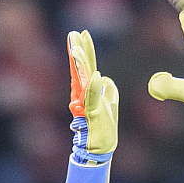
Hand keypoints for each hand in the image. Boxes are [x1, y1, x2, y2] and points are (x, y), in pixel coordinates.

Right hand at [67, 30, 118, 154]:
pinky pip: (92, 99)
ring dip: (81, 65)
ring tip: (76, 49)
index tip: (82, 33)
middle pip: (82, 70)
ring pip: (83, 82)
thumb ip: (107, 91)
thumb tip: (105, 78)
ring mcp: (86, 105)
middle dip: (78, 51)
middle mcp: (85, 96)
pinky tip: (96, 75)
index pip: (88, 67)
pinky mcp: (91, 115)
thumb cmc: (104, 130)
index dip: (86, 51)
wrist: (101, 149)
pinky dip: (94, 88)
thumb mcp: (110, 105)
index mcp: (91, 92)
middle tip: (73, 33)